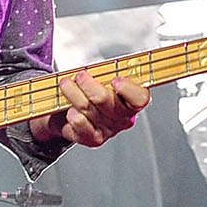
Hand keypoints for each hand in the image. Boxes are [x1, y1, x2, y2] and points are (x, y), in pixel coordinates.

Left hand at [32, 71, 148, 147]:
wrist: (72, 114)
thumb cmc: (93, 92)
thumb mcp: (103, 79)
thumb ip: (105, 73)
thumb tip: (97, 67)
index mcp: (132, 101)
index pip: (140, 98)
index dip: (128, 89)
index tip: (115, 80)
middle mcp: (123, 117)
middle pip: (106, 100)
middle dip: (88, 84)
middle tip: (79, 75)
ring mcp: (108, 130)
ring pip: (87, 108)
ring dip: (73, 93)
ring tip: (66, 84)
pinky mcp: (93, 139)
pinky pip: (79, 124)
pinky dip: (71, 114)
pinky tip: (69, 109)